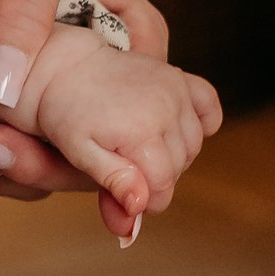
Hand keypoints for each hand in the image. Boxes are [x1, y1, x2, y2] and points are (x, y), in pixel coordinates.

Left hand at [0, 0, 168, 204]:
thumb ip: (24, 14)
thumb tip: (2, 91)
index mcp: (132, 46)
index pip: (130, 131)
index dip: (103, 168)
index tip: (61, 177)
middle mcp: (97, 73)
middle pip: (84, 154)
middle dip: (38, 165)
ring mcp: (48, 82)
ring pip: (39, 152)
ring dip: (4, 160)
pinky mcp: (1, 80)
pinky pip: (0, 131)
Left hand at [20, 26, 223, 244]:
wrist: (66, 68)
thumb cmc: (67, 113)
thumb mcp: (80, 154)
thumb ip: (113, 181)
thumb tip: (139, 208)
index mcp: (140, 130)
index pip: (163, 184)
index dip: (146, 200)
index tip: (127, 200)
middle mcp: (165, 107)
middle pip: (180, 166)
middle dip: (156, 178)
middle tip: (126, 172)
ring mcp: (175, 89)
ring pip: (193, 143)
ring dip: (175, 155)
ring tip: (140, 150)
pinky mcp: (179, 77)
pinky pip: (208, 103)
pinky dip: (203, 121)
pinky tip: (177, 130)